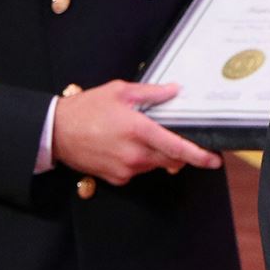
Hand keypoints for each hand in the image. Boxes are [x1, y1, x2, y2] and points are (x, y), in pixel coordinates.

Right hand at [51, 80, 221, 183]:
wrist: (55, 132)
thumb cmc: (85, 109)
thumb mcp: (119, 91)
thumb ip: (151, 93)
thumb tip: (175, 90)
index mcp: (139, 131)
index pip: (178, 147)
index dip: (199, 155)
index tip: (214, 159)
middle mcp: (135, 154)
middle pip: (172, 159)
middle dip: (179, 151)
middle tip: (175, 137)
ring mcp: (126, 169)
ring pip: (156, 164)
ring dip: (157, 154)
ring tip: (139, 135)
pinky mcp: (117, 178)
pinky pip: (139, 171)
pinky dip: (140, 160)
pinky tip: (125, 146)